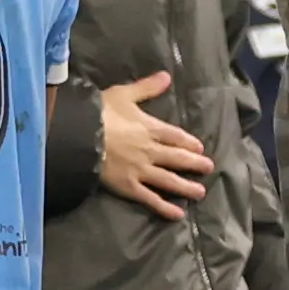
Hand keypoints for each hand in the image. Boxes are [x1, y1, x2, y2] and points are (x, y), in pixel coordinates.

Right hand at [94, 70, 212, 216]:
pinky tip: (177, 214)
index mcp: (150, 128)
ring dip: (186, 186)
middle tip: (209, 168)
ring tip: (200, 192)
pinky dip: (164, 207)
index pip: (175, 136)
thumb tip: (167, 76)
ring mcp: (141, 170)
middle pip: (177, 158)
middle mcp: (150, 151)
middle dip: (194, 163)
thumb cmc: (100, 113)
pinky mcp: (128, 186)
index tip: (200, 148)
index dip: (189, 142)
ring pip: (169, 180)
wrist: (79, 136)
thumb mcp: (124, 94)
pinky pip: (150, 198)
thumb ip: (146, 87)